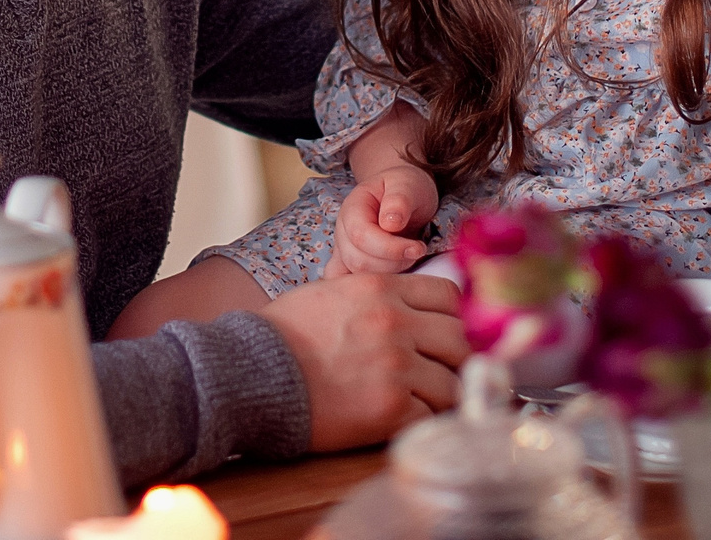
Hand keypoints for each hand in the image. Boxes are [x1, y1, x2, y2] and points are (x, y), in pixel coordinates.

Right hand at [258, 271, 466, 450]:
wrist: (250, 374)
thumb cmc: (283, 336)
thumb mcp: (331, 292)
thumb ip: (376, 295)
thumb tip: (410, 307)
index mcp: (381, 288)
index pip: (449, 295)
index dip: (453, 317)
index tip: (445, 334)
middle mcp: (396, 323)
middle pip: (460, 339)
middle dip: (456, 358)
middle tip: (443, 373)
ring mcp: (397, 366)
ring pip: (453, 382)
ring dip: (442, 395)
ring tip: (422, 402)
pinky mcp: (390, 408)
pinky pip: (430, 416)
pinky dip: (421, 421)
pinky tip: (401, 420)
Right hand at [325, 163, 438, 276]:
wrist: (403, 194)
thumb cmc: (405, 188)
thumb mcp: (407, 184)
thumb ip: (399, 199)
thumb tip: (391, 223)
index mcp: (352, 209)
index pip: (360, 236)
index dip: (391, 248)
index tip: (418, 248)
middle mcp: (342, 233)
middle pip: (357, 261)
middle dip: (393, 263)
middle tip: (417, 253)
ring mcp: (344, 253)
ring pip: (356, 278)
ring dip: (388, 276)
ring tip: (410, 262)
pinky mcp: (351, 268)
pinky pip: (350, 286)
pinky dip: (369, 292)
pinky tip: (391, 285)